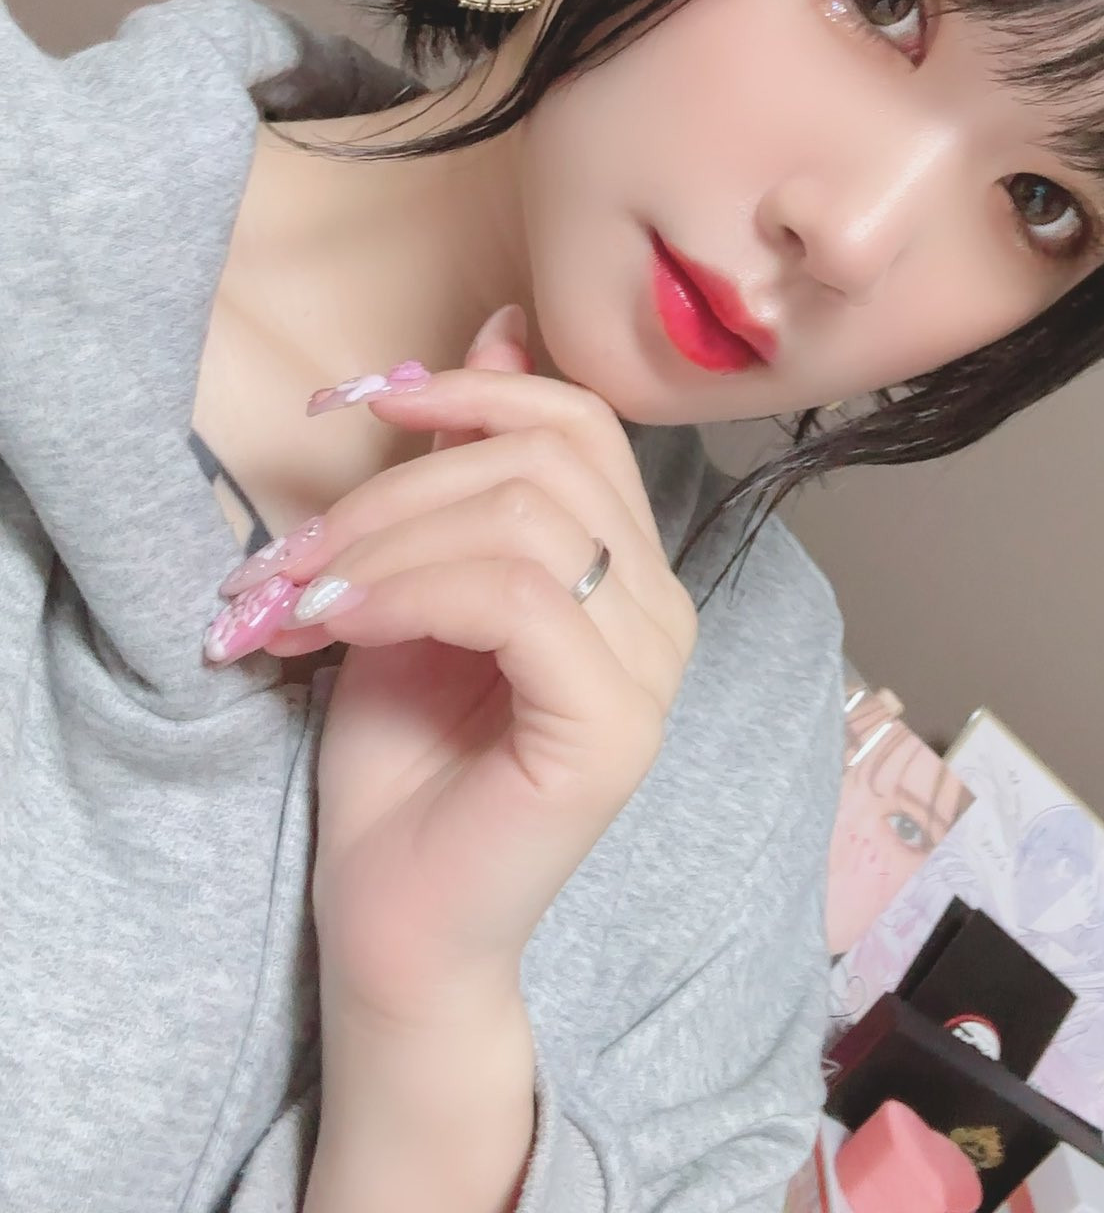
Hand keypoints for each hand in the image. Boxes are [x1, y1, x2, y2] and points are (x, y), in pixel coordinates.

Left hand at [257, 312, 699, 1031]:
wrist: (396, 922)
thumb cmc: (402, 764)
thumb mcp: (417, 582)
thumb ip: (463, 474)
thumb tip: (496, 328)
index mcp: (628, 573)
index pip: (580, 425)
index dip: (469, 393)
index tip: (360, 407)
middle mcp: (663, 612)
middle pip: (545, 459)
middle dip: (398, 481)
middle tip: (292, 554)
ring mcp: (650, 670)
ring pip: (524, 518)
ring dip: (384, 539)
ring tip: (299, 599)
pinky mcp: (613, 726)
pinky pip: (514, 597)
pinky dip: (406, 590)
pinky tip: (337, 627)